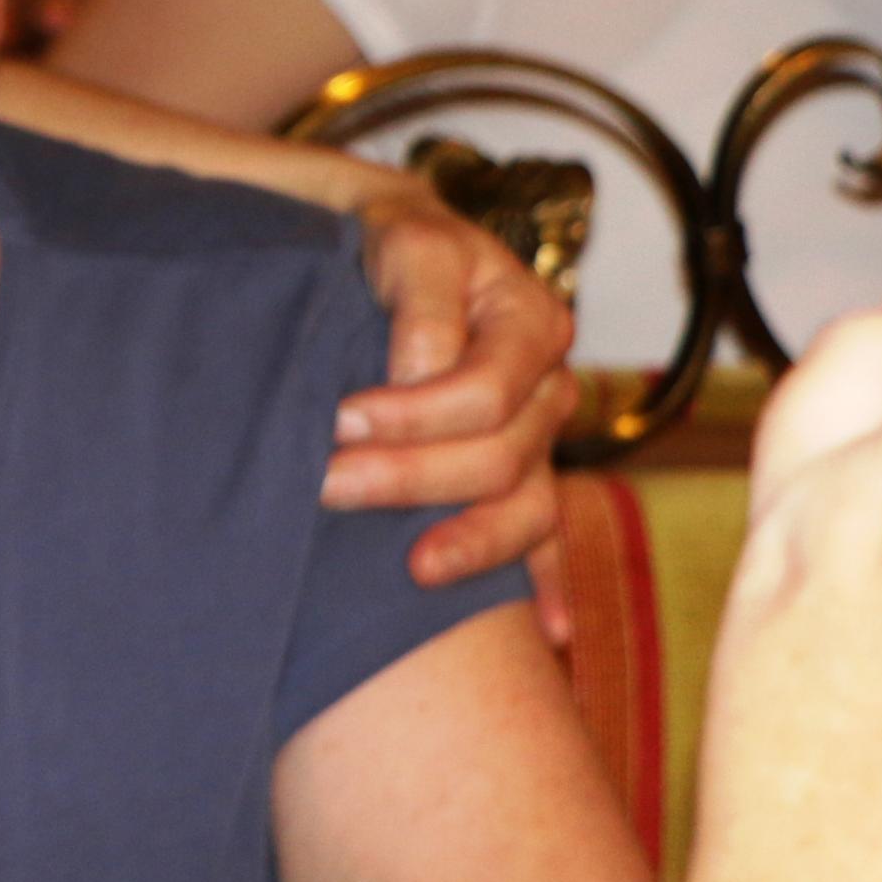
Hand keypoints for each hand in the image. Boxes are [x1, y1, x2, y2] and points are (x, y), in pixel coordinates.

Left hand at [323, 180, 578, 597]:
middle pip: (501, 458)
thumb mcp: (407, 244)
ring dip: (469, 545)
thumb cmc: (393, 245)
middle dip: (412, 480)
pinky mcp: (519, 475)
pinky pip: (544, 538)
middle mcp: (546, 386)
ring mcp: (538, 438)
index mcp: (530, 325)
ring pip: (526, 508)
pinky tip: (553, 636)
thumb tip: (421, 371)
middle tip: (327, 486)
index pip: (486, 394)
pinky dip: (548, 584)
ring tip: (409, 571)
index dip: (412, 415)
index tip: (336, 418)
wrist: (391, 253)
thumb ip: (422, 299)